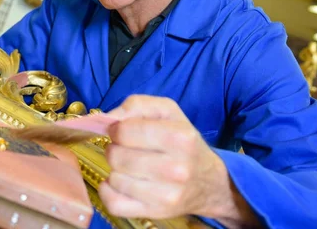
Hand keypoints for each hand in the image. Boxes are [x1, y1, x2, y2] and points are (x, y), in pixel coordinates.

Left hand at [98, 95, 237, 221]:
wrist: (209, 182)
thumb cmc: (183, 141)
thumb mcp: (167, 111)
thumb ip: (136, 105)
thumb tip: (107, 118)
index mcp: (180, 137)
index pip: (125, 131)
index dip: (115, 129)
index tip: (121, 132)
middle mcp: (177, 169)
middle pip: (117, 156)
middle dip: (114, 149)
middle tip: (125, 149)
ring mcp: (167, 195)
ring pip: (114, 179)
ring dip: (115, 170)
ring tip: (128, 166)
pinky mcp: (156, 213)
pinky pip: (114, 204)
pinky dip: (109, 192)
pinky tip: (120, 183)